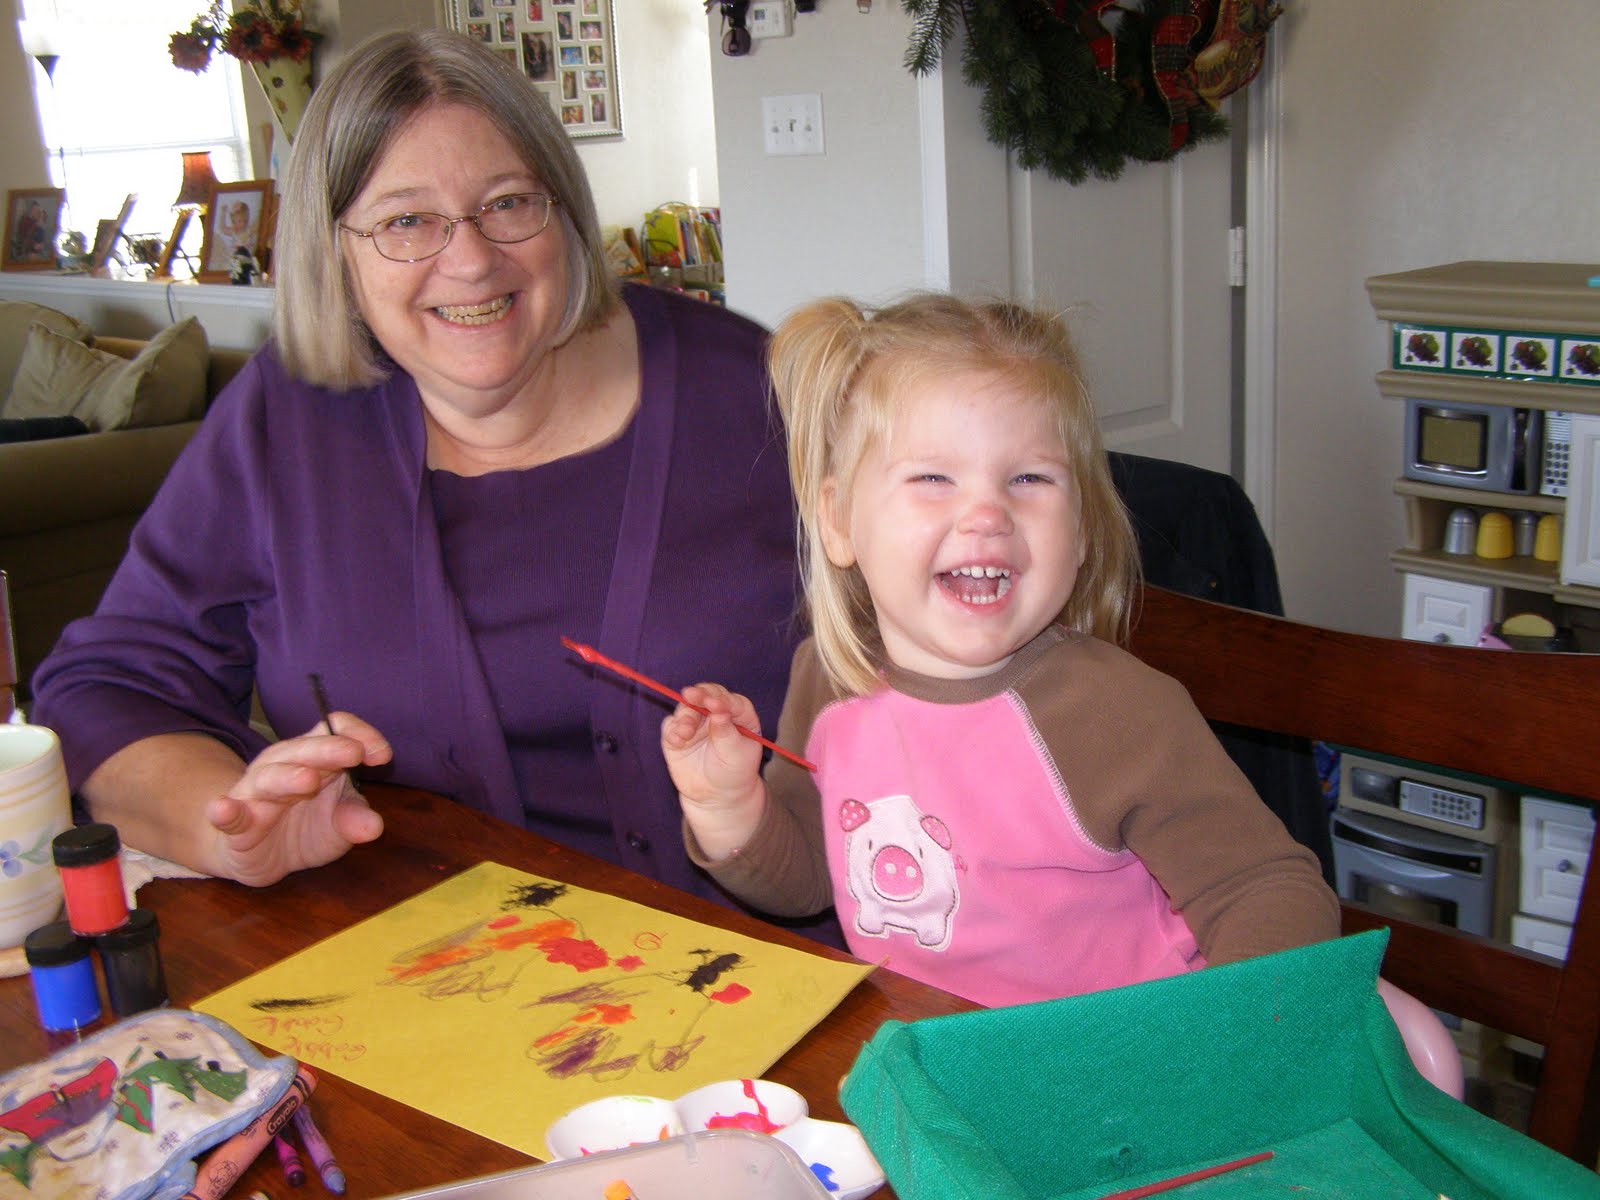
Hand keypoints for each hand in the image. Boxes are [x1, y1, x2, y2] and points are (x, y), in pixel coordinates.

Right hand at [205, 713, 392, 886]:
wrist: (260, 855)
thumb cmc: (306, 828)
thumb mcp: (338, 825)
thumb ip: (354, 819)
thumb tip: (375, 827)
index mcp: (315, 758)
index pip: (334, 729)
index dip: (359, 734)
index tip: (382, 755)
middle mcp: (284, 766)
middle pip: (304, 750)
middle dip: (329, 750)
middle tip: (353, 753)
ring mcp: (256, 792)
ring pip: (270, 778)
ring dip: (288, 778)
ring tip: (307, 780)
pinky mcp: (236, 823)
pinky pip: (228, 814)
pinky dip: (224, 811)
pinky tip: (223, 808)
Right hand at [661, 684, 765, 859]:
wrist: (717, 796)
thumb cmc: (735, 772)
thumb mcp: (738, 754)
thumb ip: (727, 732)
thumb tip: (718, 710)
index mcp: (738, 714)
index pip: (729, 700)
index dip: (722, 699)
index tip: (715, 704)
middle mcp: (714, 713)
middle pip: (705, 695)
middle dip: (698, 695)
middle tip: (691, 696)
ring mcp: (694, 722)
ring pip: (686, 708)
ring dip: (685, 715)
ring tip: (686, 732)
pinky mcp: (676, 735)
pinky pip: (670, 726)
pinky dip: (672, 729)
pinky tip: (678, 739)